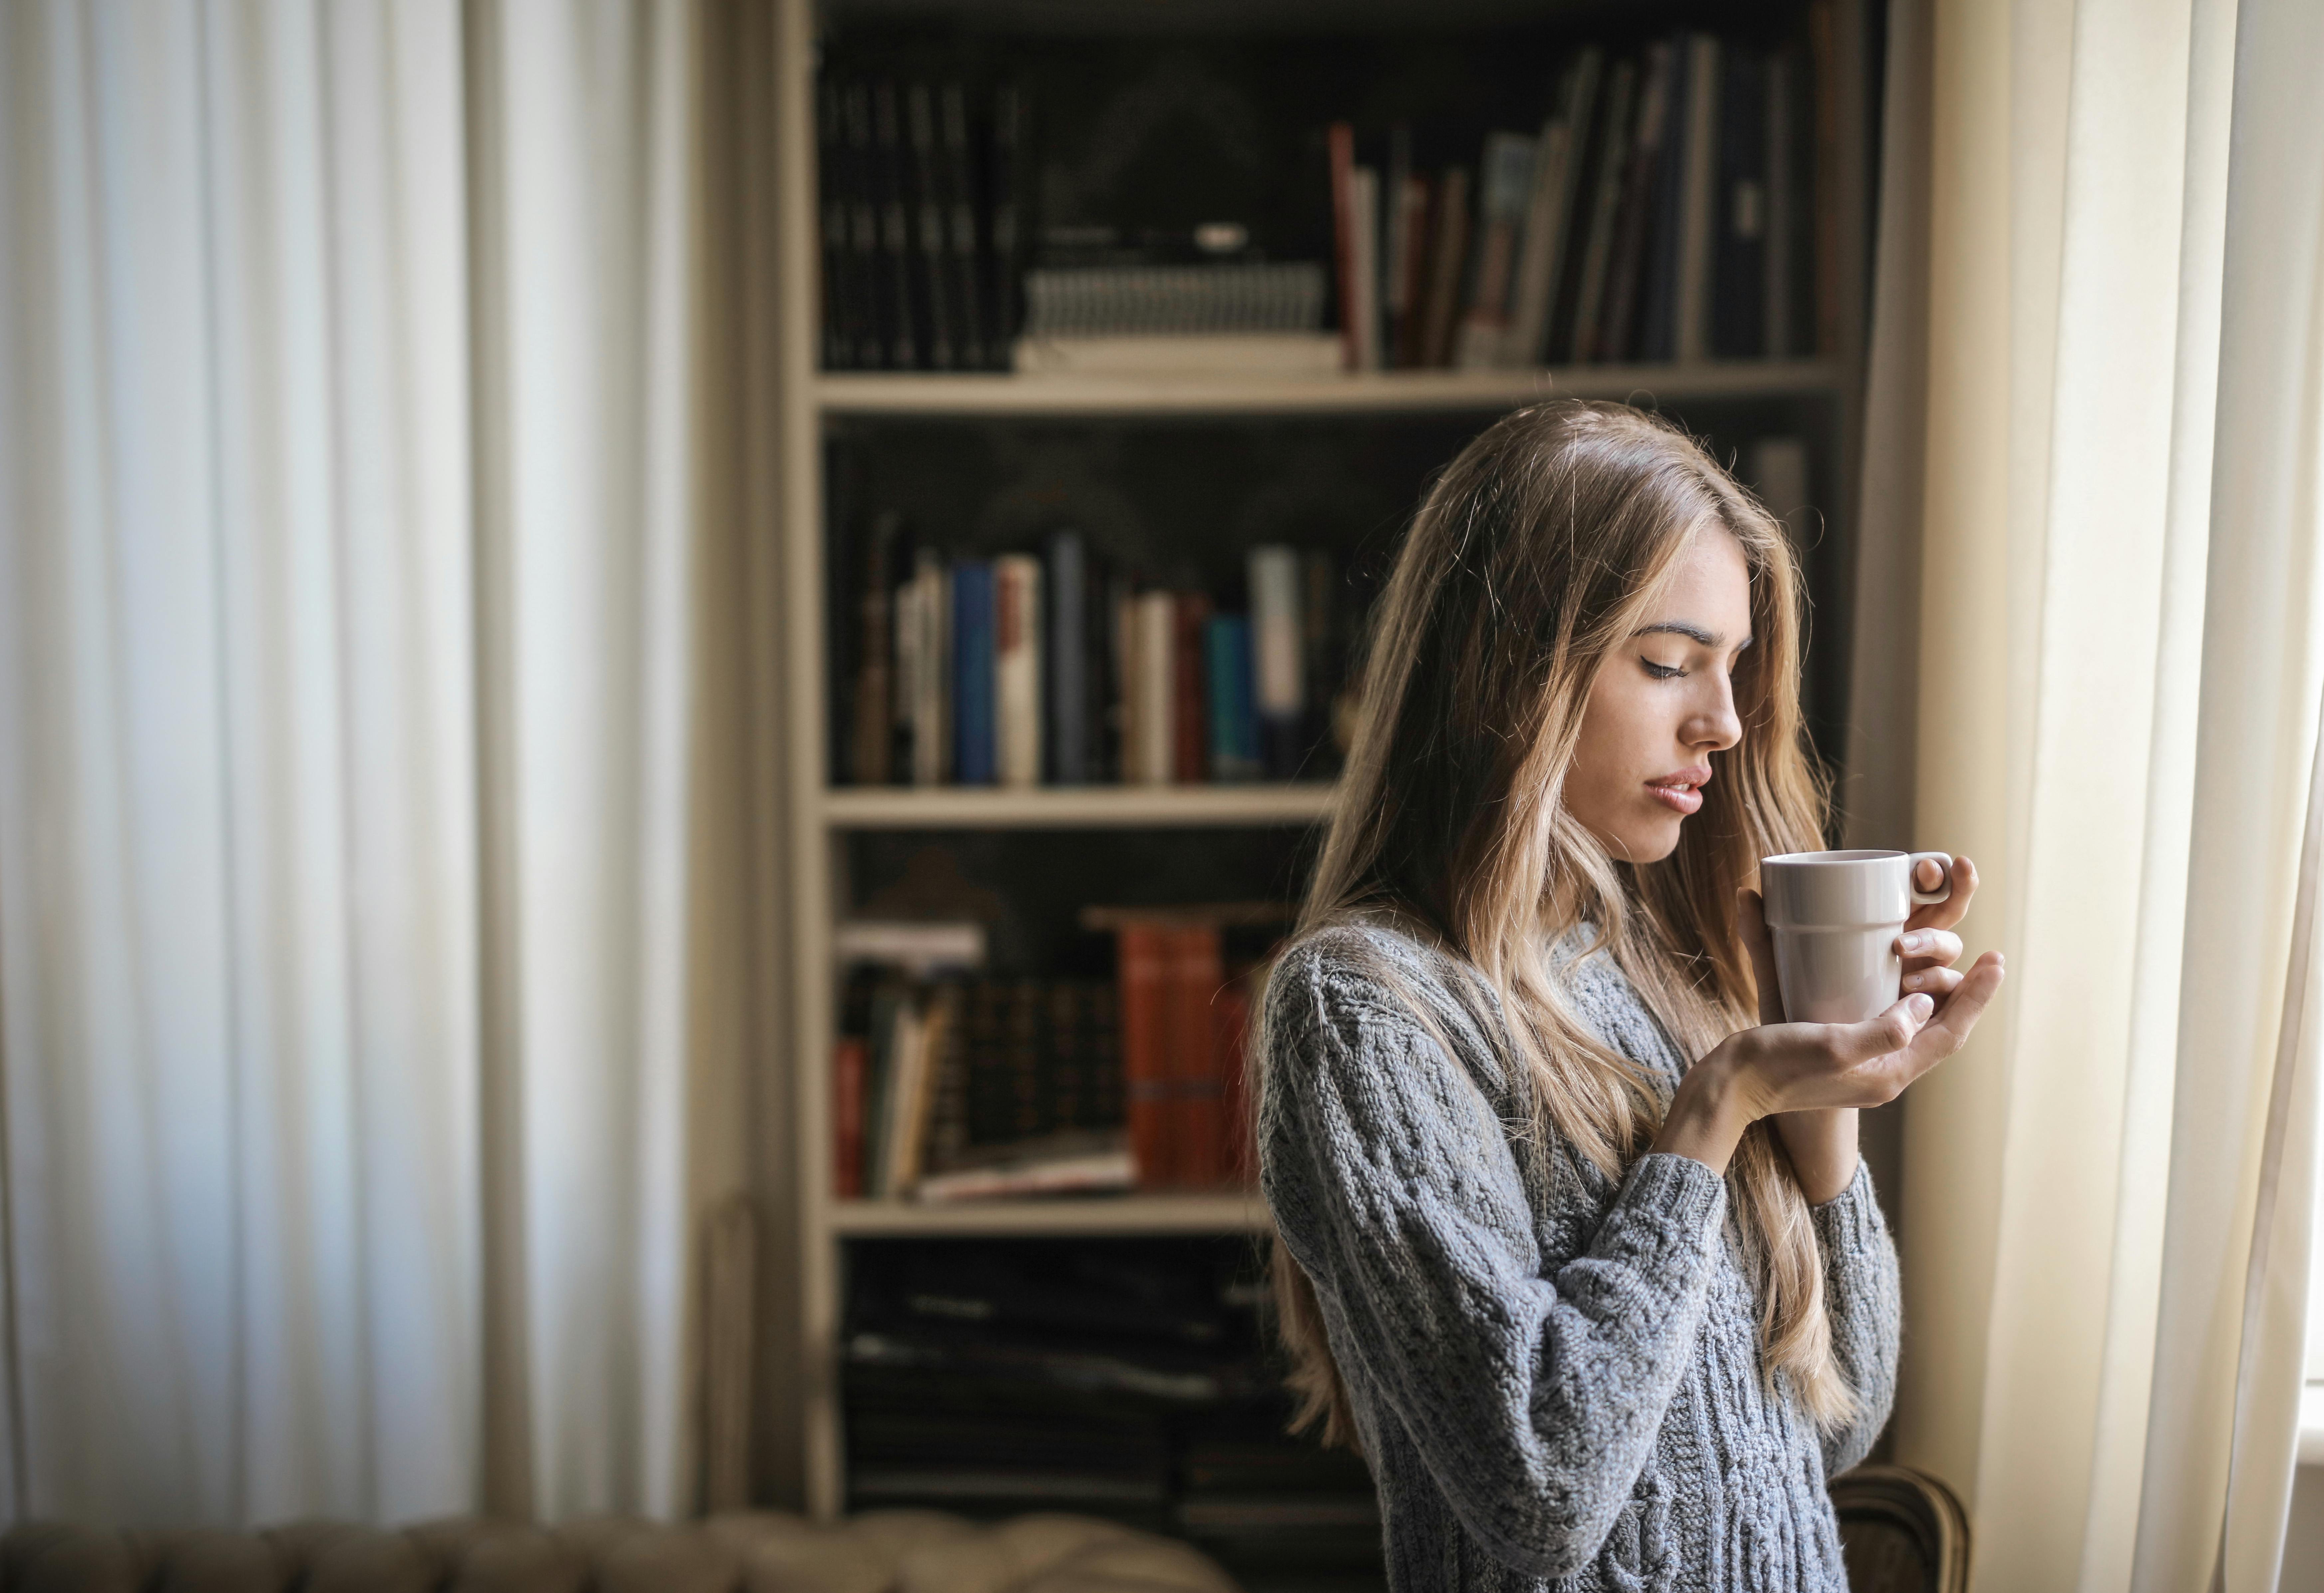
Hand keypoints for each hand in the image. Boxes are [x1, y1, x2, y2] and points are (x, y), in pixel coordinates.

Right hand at [1650, 856, 2004, 1185]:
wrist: (1731, 1088)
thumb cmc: (1775, 1065)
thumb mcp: (1831, 1045)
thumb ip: (1881, 1030)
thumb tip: (1922, 1006)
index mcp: (1888, 1075)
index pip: (1949, 1035)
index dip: (1976, 997)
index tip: (1995, 961)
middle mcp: (1883, 1073)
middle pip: (1941, 1032)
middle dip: (1966, 995)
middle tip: (1985, 957)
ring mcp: (1863, 1064)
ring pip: (1919, 1027)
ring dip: (1941, 996)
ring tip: (1952, 963)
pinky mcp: (1843, 1050)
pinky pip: (1890, 1023)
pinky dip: (1906, 998)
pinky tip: (1901, 978)